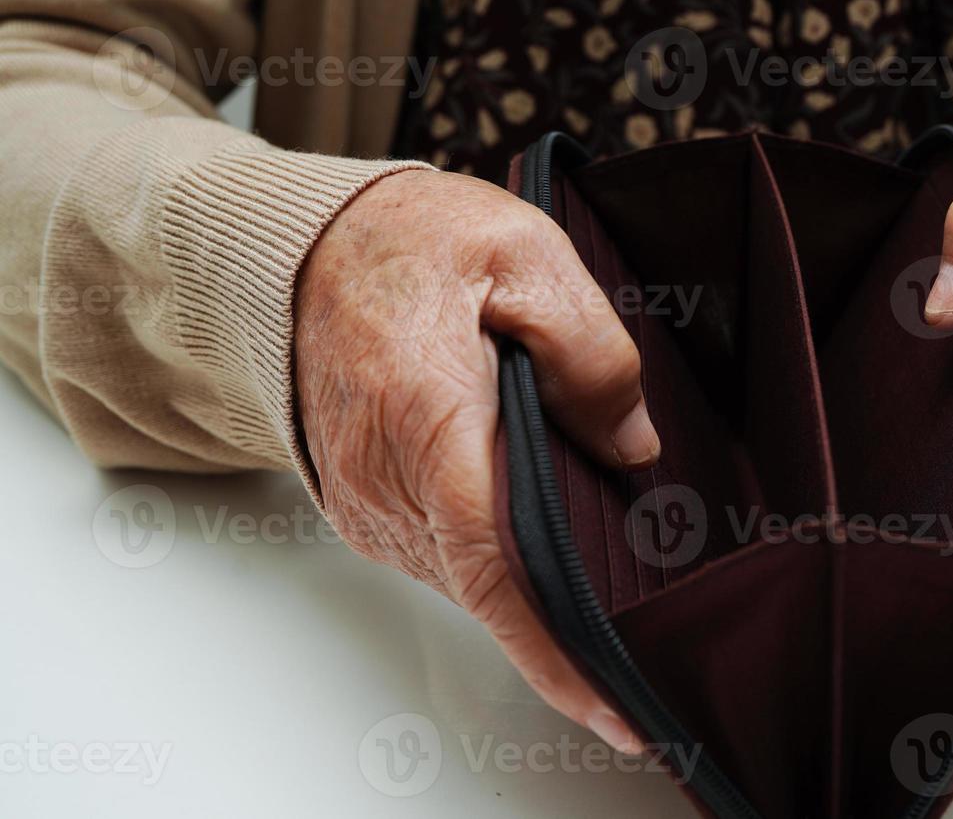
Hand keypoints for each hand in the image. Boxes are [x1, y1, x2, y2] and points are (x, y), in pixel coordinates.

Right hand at [294, 169, 659, 752]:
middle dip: (573, 626)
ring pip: (473, 579)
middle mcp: (387, 485)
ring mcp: (368, 505)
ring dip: (539, 590)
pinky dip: (500, 561)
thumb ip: (589, 351)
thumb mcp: (522, 254)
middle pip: (496, 586)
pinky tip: (546, 540)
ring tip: (614, 590)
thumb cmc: (403, 243)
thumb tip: (632, 445)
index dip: (557, 652)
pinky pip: (446, 556)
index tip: (615, 712)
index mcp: (431, 422)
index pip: (498, 568)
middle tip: (652, 642)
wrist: (297, 249)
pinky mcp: (367, 507)